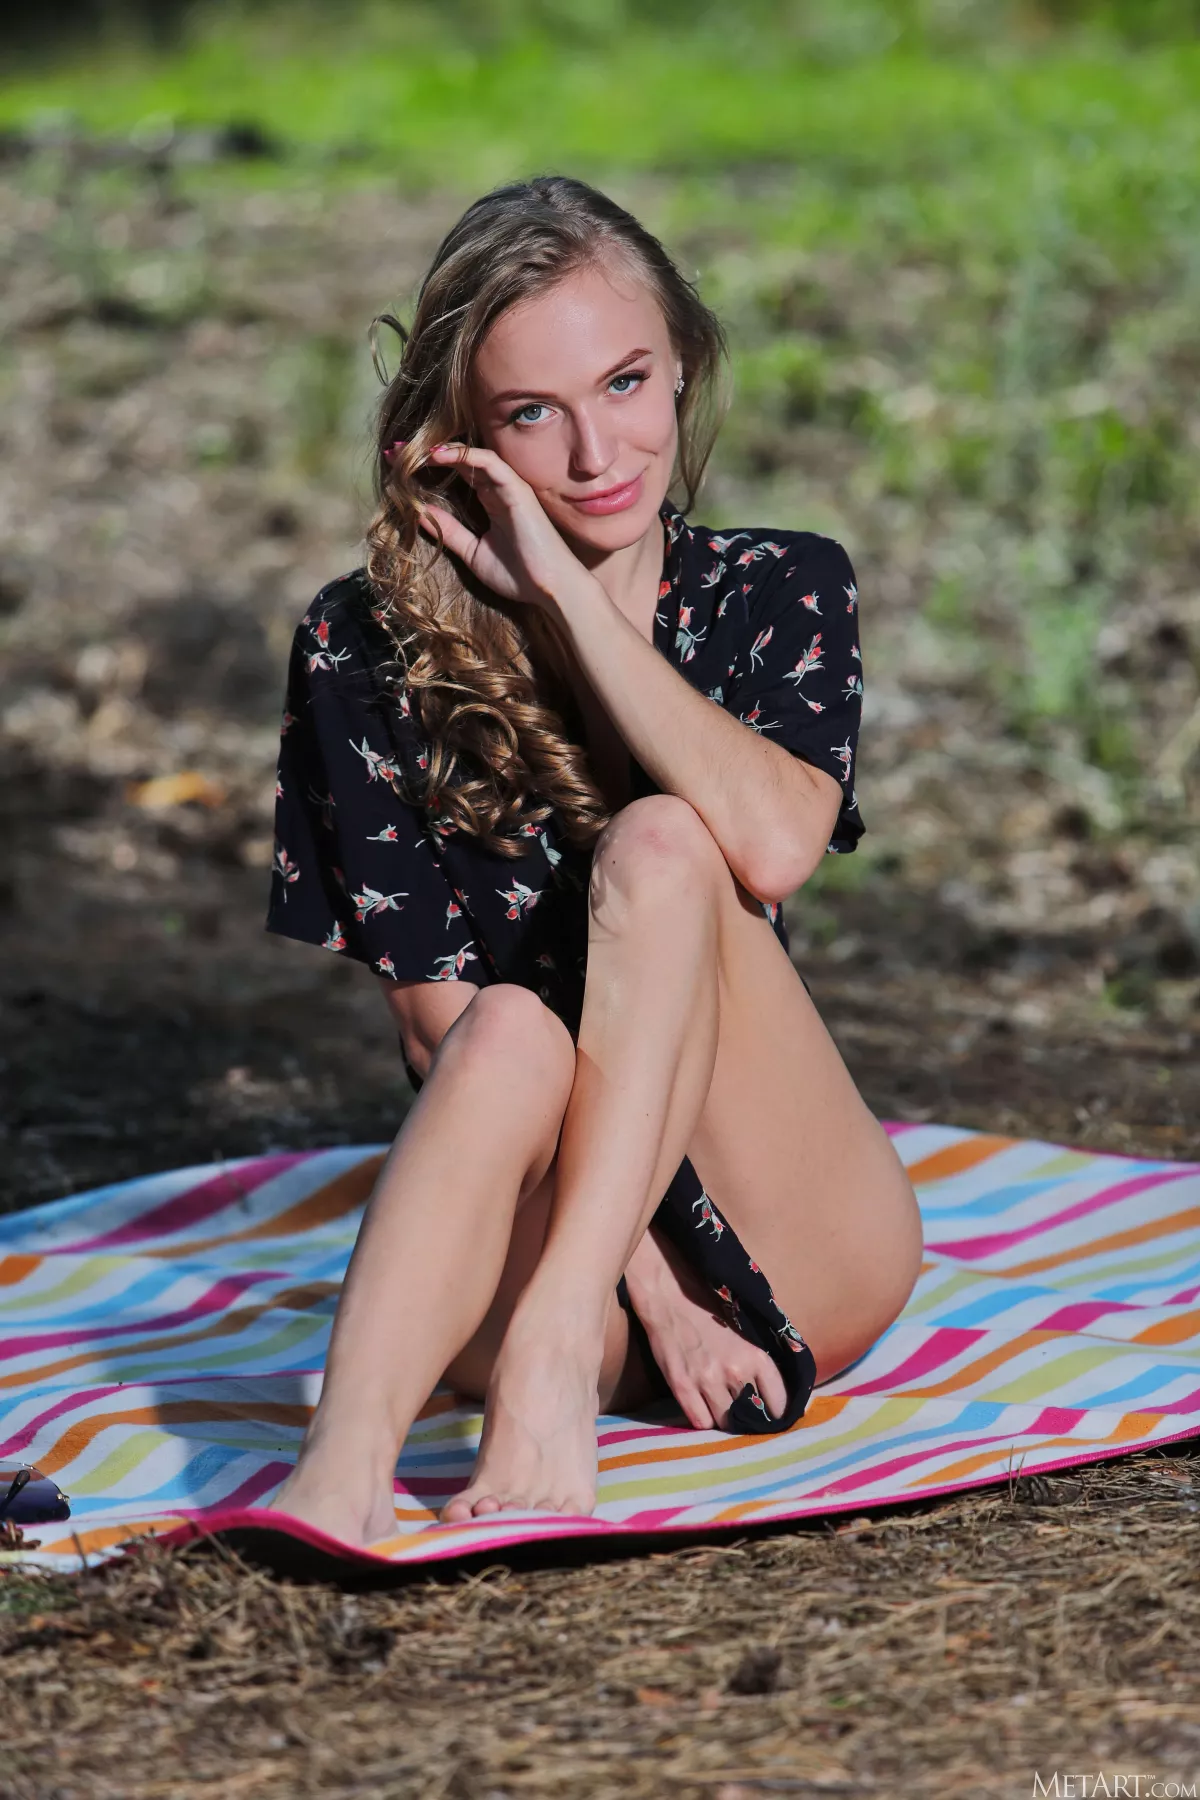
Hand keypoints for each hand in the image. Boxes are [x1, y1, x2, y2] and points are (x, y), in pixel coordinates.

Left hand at [412, 442, 599, 616]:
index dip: (429, 467)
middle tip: (395, 450)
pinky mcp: (517, 490)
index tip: (398, 465)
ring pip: (473, 457)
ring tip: (411, 449)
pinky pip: (490, 464)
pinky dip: (464, 456)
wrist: (550, 588)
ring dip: (441, 450)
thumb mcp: (473, 552)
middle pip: (461, 461)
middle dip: (427, 453)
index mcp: (491, 502)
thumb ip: (451, 531)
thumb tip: (420, 513)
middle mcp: (499, 490)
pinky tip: (439, 455)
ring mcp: (509, 488)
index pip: (457, 475)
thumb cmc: (518, 575)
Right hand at [624, 1227, 787, 1430]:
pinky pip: (700, 1422)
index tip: (773, 1411)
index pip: (780, 1403)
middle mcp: (735, 1373)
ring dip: (726, 1418)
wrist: (670, 1294)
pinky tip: (703, 1406)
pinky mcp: (682, 1388)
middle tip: (746, 1410)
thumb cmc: (710, 1306)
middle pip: (752, 1418)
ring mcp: (707, 1382)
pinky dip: (703, 1418)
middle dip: (751, 1416)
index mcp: (756, 1357)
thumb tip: (781, 1384)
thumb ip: (762, 1357)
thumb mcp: (747, 1329)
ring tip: (723, 1406)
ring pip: (726, 1424)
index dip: (777, 1410)